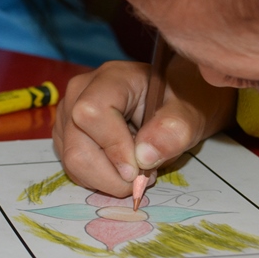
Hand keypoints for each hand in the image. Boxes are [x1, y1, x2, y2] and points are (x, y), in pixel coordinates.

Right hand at [52, 56, 235, 196]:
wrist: (174, 99)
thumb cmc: (182, 100)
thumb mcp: (191, 112)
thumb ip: (174, 130)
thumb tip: (144, 157)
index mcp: (111, 78)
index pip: (91, 113)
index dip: (114, 147)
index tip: (141, 168)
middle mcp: (80, 93)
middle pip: (76, 147)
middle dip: (111, 175)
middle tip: (145, 177)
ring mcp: (68, 115)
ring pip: (72, 162)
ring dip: (108, 179)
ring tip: (137, 169)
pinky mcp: (67, 135)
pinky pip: (74, 168)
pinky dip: (100, 179)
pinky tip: (122, 167)